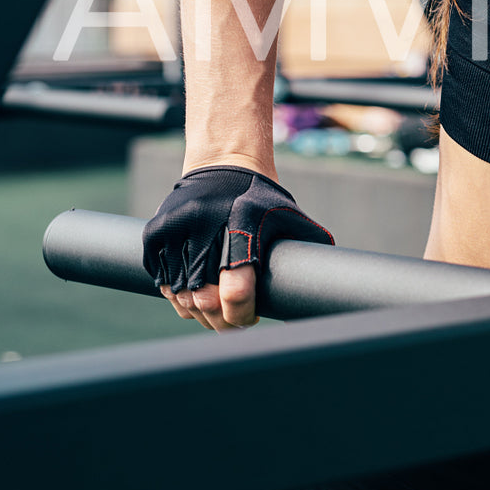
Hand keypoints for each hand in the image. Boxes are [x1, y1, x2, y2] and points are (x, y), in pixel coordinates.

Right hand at [143, 164, 331, 329]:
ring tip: (215, 313)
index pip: (237, 288)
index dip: (242, 314)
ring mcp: (175, 230)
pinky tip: (195, 297)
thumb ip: (311, 245)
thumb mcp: (291, 216)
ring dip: (198, 314)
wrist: (222, 164)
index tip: (250, 318)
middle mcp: (204, 225)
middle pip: (205, 299)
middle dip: (221, 321)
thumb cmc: (262, 199)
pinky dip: (178, 298)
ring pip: (181, 296)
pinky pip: (163, 283)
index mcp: (242, 223)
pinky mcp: (155, 234)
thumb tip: (335, 282)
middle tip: (233, 324)